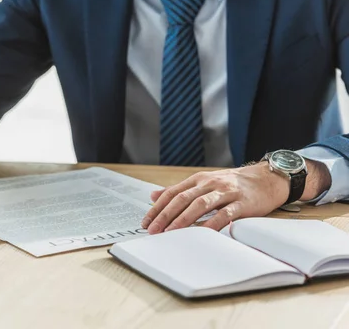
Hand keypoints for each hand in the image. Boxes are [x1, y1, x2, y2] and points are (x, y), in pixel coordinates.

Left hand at [140, 159, 330, 233]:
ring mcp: (226, 192)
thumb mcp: (204, 182)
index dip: (158, 208)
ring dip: (183, 219)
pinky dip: (212, 223)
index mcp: (199, 179)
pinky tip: (202, 233)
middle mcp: (210, 184)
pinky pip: (225, 214)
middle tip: (153, 230)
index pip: (172, 193)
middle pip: (183, 199)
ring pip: (200, 204)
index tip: (146, 222)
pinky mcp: (242, 203)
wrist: (266, 179)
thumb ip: (180, 190)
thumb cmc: (232, 184)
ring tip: (170, 232)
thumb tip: (154, 196)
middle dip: (165, 215)